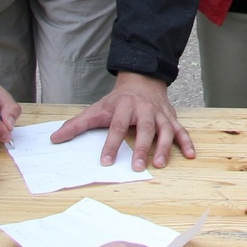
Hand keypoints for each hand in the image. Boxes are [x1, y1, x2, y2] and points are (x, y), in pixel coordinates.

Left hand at [51, 72, 195, 171]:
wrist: (142, 79)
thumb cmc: (117, 100)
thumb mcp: (96, 109)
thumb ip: (76, 125)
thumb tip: (55, 139)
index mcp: (123, 106)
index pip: (116, 126)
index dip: (110, 144)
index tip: (105, 162)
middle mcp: (143, 109)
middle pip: (143, 128)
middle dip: (141, 147)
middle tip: (137, 166)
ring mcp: (159, 114)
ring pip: (165, 130)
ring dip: (164, 147)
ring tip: (159, 164)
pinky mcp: (171, 118)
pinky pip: (181, 130)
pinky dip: (187, 142)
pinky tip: (190, 155)